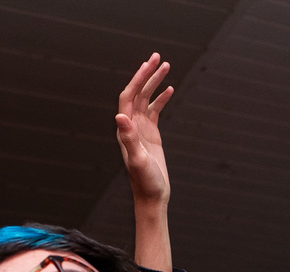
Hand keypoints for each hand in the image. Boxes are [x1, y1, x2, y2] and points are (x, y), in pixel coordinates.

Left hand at [116, 53, 173, 206]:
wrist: (152, 196)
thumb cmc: (144, 181)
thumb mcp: (137, 159)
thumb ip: (128, 138)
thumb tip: (119, 117)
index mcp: (124, 129)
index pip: (129, 96)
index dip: (137, 79)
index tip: (149, 65)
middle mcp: (130, 126)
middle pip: (137, 93)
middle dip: (147, 74)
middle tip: (159, 57)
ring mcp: (141, 129)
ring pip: (146, 99)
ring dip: (155, 83)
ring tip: (166, 67)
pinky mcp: (151, 135)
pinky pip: (154, 111)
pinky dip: (161, 99)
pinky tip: (170, 89)